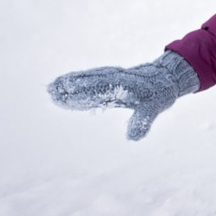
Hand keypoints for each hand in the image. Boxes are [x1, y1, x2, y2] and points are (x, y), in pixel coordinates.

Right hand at [47, 51, 199, 139]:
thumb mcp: (153, 110)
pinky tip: (65, 89)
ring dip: (70, 83)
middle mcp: (114, 79)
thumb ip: (142, 122)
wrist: (164, 78)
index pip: (98, 89)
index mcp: (123, 86)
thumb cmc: (159, 94)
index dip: (82, 92)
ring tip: (51, 88)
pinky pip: (90, 81)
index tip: (66, 94)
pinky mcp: (109, 80)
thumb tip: (133, 138)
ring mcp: (110, 78)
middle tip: (50, 90)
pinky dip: (77, 84)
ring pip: (87, 80)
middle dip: (70, 86)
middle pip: (88, 82)